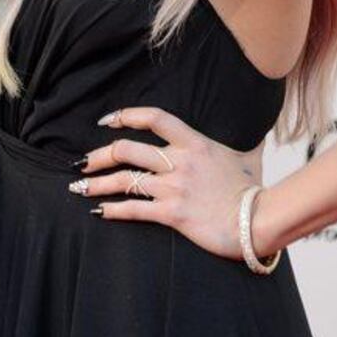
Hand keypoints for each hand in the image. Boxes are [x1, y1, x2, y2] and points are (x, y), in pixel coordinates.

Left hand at [68, 106, 267, 261]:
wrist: (257, 220)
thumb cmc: (251, 189)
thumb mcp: (244, 156)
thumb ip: (234, 142)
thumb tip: (250, 130)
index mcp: (194, 143)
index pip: (154, 118)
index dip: (126, 115)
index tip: (107, 120)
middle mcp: (180, 162)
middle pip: (127, 150)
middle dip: (99, 156)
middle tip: (84, 163)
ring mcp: (174, 188)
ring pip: (124, 180)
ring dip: (97, 184)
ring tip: (79, 188)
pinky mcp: (172, 214)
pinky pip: (134, 209)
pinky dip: (113, 210)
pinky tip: (100, 211)